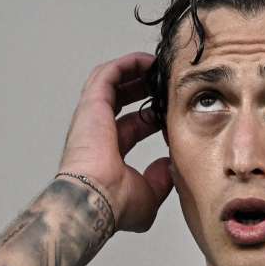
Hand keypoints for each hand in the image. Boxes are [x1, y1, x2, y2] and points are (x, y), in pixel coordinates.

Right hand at [57, 52, 172, 232]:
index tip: (172, 112)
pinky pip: (107, 74)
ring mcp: (92, 117)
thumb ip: (159, 179)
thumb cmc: (114, 203)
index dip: (153, 117)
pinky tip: (147, 62)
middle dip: (143, 89)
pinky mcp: (92, 104)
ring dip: (134, 72)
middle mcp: (98, 132)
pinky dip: (127, 64)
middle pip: (120, 101)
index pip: (132, 127)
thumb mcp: (148, 194)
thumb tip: (169, 166)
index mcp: (109, 153)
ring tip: (157, 66)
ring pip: (111, 83)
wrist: (95, 199)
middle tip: (165, 84)